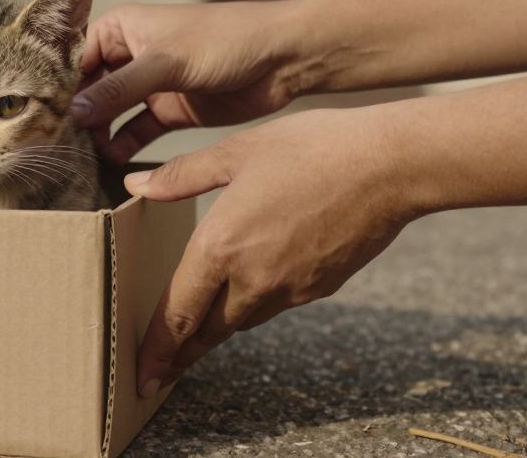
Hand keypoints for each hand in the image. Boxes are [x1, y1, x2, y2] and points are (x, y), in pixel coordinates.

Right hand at [71, 1, 310, 162]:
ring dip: (97, 134)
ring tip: (84, 157)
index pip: (74, 59)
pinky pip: (134, 132)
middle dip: (75, 116)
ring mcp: (149, 85)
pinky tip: (112, 161)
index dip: (57, 87)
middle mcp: (129, 56)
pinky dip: (122, 146)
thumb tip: (76, 113)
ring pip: (109, 114)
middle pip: (88, 90)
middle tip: (58, 145)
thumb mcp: (166, 62)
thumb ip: (119, 89)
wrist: (283, 58)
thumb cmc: (226, 40)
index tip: (41, 118)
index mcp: (121, 28)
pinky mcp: (169, 111)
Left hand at [127, 107, 419, 397]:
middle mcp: (253, 278)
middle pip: (207, 330)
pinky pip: (275, 304)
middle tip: (158, 373)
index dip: (156, 350)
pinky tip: (249, 288)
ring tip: (195, 331)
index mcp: (221, 247)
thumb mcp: (236, 152)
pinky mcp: (320, 287)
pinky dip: (254, 304)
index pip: (177, 315)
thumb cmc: (312, 149)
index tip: (143, 376)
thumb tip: (135, 185)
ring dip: (216, 327)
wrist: (391, 167)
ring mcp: (291, 289)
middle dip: (180, 353)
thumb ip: (181, 176)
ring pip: (241, 319)